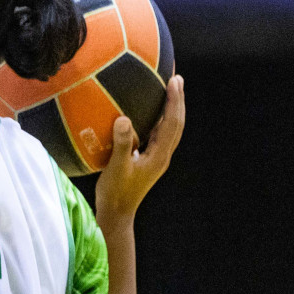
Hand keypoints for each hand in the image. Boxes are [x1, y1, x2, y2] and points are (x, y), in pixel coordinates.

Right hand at [95, 75, 184, 227]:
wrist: (117, 214)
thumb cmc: (115, 193)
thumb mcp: (116, 168)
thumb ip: (122, 144)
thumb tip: (123, 118)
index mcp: (159, 156)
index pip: (172, 123)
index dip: (175, 101)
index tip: (174, 80)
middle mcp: (162, 155)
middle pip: (177, 123)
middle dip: (178, 100)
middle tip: (176, 78)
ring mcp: (157, 158)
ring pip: (170, 129)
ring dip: (171, 108)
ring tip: (168, 89)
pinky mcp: (149, 160)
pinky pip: (158, 134)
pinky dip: (159, 118)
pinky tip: (149, 111)